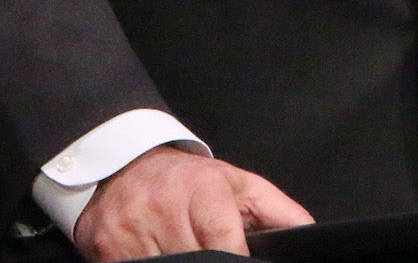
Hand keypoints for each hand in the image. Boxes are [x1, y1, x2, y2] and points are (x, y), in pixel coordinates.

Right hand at [73, 145, 313, 261]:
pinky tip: (160, 257)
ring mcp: (131, 232)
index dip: (234, 259)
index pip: (223, 240)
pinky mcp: (106, 249)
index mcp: (202, 192)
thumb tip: (311, 237)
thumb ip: (278, 212)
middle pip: (196, 261)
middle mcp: (163, 209)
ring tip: (186, 255)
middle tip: (211, 257)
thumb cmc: (191, 181)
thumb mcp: (238, 184)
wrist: (123, 165)